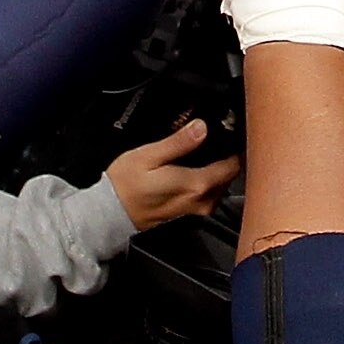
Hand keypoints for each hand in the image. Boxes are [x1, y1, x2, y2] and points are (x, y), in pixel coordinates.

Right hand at [107, 119, 238, 229]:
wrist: (108, 215)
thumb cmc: (124, 187)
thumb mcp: (149, 156)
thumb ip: (179, 142)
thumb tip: (202, 127)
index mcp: (196, 185)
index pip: (234, 166)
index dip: (236, 148)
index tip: (230, 134)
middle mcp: (201, 201)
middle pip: (230, 177)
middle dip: (227, 158)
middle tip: (218, 139)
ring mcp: (195, 211)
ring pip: (220, 187)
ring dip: (218, 171)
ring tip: (206, 153)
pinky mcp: (187, 216)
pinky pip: (207, 196)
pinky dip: (207, 182)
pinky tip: (193, 170)